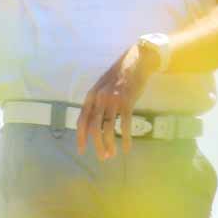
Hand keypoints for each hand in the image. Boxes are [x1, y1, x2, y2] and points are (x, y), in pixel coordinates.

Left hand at [76, 42, 156, 160]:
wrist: (137, 60)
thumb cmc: (120, 74)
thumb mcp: (103, 86)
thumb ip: (97, 101)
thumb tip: (93, 122)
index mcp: (91, 95)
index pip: (82, 120)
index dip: (81, 137)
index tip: (81, 150)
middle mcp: (100, 98)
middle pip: (94, 127)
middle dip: (97, 145)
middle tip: (102, 157)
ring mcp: (113, 100)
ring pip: (107, 128)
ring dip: (109, 144)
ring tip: (112, 154)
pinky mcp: (127, 102)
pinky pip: (124, 125)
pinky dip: (124, 139)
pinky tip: (126, 148)